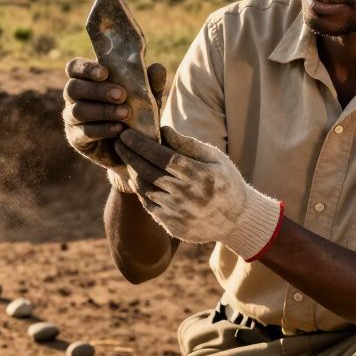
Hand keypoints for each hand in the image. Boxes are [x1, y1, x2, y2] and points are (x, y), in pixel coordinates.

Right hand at [63, 57, 167, 190]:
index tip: (105, 73)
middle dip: (98, 90)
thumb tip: (157, 68)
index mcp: (86, 80)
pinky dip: (102, 129)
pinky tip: (119, 129)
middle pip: (73, 88)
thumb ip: (151, 84)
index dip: (86, 68)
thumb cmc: (135, 114)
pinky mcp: (76, 138)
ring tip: (125, 113)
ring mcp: (72, 118)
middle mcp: (74, 97)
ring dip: (103, 111)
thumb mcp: (147, 99)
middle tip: (121, 95)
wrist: (132, 149)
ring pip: (78, 110)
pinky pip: (85, 132)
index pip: (75, 68)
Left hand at [114, 126, 282, 260]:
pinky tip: (137, 178)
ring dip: (132, 171)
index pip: (161, 156)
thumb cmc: (224, 181)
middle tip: (119, 143)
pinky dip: (140, 189)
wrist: (236, 220)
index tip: (126, 135)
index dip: (140, 144)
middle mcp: (186, 194)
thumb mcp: (214, 158)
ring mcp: (177, 212)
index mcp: (198, 174)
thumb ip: (187, 144)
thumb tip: (162, 130)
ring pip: (144, 188)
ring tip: (127, 157)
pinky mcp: (172, 225)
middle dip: (129, 154)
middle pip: (147, 171)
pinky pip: (147, 204)